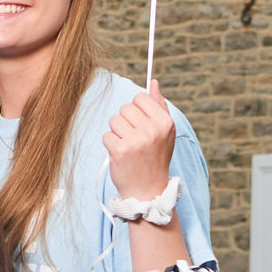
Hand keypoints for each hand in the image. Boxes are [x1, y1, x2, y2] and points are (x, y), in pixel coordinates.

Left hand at [102, 76, 176, 201]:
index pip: (140, 97)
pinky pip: (106, 135)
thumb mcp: (165, 131)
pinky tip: (120, 154)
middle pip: (125, 108)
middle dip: (125, 122)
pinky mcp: (120, 151)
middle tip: (133, 138)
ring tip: (127, 146)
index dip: (136, 110)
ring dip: (116, 133)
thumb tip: (153, 82)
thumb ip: (159, 106)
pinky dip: (110, 144)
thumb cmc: (155, 157)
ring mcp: (136, 140)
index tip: (140, 124)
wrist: (148, 189)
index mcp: (165, 122)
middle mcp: (152, 130)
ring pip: (114, 121)